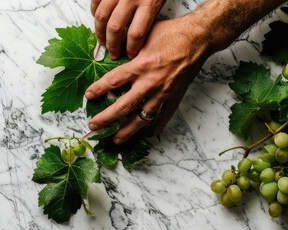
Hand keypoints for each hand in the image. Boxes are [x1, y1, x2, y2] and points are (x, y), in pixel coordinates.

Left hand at [85, 17, 211, 143]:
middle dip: (106, 118)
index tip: (88, 96)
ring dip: (128, 130)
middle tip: (94, 126)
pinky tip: (149, 134)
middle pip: (123, 106)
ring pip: (142, 117)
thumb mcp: (144, 34)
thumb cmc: (172, 33)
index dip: (98, 89)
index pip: (113, 81)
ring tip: (117, 139)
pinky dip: (157, 126)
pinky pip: (165, 116)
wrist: (198, 38)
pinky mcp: (175, 96)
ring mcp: (163, 92)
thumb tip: (112, 50)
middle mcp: (150, 82)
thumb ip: (128, 45)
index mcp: (140, 65)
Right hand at [90, 0, 165, 58]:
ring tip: (103, 42)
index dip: (131, 48)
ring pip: (102, 17)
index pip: (136, 34)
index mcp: (148, 3)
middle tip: (113, 53)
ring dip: (100, 33)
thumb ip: (148, 16)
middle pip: (115, 28)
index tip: (130, 54)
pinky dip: (95, 13)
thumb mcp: (159, 1)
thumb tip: (134, 37)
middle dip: (112, 45)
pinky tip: (99, 21)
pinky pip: (96, 3)